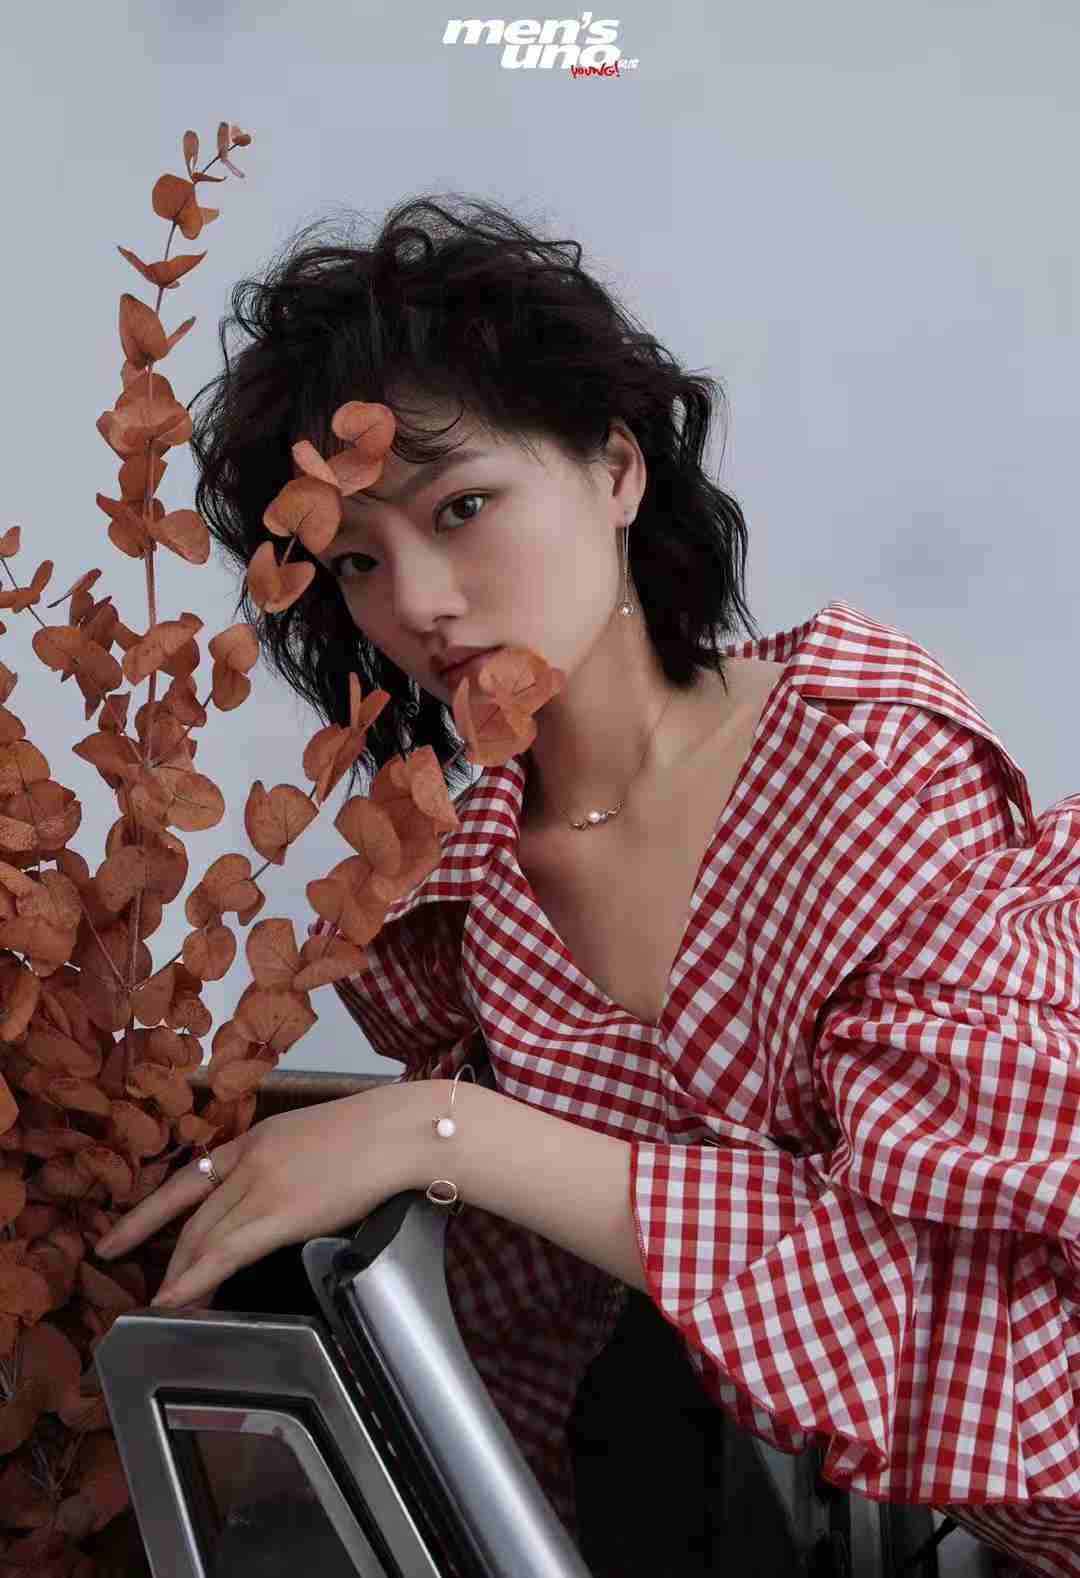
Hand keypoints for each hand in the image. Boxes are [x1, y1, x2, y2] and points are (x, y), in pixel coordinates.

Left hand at [93, 1082, 419, 1308]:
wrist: (401, 1132)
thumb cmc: (377, 1136)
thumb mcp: (314, 1138)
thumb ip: (288, 1164)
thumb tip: (284, 1196)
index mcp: (256, 1139)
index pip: (189, 1179)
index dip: (147, 1213)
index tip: (116, 1237)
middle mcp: (250, 1160)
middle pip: (192, 1216)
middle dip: (165, 1256)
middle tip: (147, 1290)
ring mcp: (263, 1185)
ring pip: (204, 1237)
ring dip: (179, 1276)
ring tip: (164, 1307)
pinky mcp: (282, 1213)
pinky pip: (226, 1251)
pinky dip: (194, 1279)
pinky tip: (175, 1300)